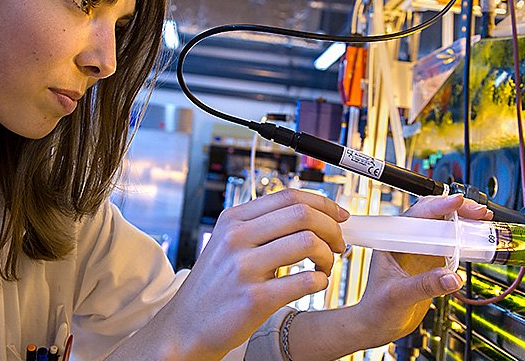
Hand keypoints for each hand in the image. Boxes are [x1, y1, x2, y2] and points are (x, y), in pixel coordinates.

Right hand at [153, 189, 348, 358]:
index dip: (323, 203)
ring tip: (324, 267)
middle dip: (332, 228)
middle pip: (303, 215)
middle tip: (338, 244)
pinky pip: (304, 281)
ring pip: (308, 243)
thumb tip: (309, 214)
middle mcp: (236, 238)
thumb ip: (261, 227)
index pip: (289, 196)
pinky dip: (320, 281)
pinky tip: (315, 284)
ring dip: (328, 255)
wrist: (185, 328)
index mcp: (233, 220)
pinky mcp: (254, 298)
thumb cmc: (213, 288)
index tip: (339, 216)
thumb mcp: (227, 245)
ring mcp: (244, 268)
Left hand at [351, 194, 492, 346]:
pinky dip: (465, 240)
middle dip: (456, 208)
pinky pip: (451, 245)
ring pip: (444, 227)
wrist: (378, 325)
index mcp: (391, 241)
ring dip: (463, 221)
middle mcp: (406, 241)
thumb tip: (452, 277)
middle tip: (478, 212)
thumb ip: (424, 286)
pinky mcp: (431, 262)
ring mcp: (420, 251)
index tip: (457, 202)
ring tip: (483, 220)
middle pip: (433, 214)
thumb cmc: (376, 309)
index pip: (416, 215)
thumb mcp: (398, 296)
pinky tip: (477, 239)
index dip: (438, 206)